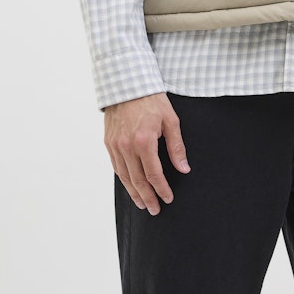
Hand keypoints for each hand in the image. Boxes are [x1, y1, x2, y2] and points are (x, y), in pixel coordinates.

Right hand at [104, 92, 190, 214]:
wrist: (128, 84)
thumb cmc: (152, 100)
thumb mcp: (171, 120)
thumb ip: (177, 147)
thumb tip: (184, 168)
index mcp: (144, 141)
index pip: (154, 174)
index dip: (162, 189)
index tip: (168, 199)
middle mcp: (127, 146)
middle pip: (138, 181)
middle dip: (148, 197)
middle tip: (155, 209)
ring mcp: (116, 145)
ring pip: (124, 177)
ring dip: (134, 193)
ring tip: (143, 203)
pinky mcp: (109, 142)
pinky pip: (116, 167)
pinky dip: (124, 179)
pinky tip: (130, 186)